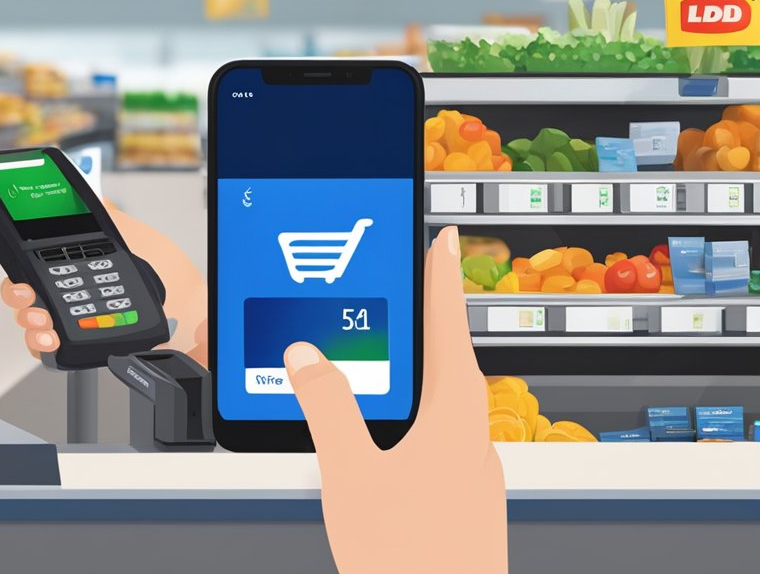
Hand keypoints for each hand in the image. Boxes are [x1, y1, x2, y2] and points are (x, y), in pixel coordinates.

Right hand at [1, 199, 208, 362]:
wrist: (183, 302)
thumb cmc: (158, 271)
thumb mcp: (127, 236)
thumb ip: (104, 214)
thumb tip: (89, 196)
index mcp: (65, 265)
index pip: (28, 268)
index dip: (18, 273)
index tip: (22, 279)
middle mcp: (60, 294)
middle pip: (20, 298)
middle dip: (17, 298)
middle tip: (31, 298)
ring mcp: (66, 320)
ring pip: (29, 324)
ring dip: (29, 323)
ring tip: (46, 322)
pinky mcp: (74, 344)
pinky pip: (44, 349)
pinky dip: (42, 346)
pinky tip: (53, 339)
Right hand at [284, 226, 506, 572]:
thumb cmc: (410, 562)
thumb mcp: (351, 475)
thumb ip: (327, 408)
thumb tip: (307, 357)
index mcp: (455, 419)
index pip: (449, 329)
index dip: (440, 279)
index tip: (440, 238)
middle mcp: (473, 443)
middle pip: (447, 366)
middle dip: (416, 331)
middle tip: (392, 297)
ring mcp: (471, 478)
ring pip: (440, 411)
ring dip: (409, 384)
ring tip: (367, 373)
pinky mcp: (462, 508)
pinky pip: (435, 448)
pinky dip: (407, 429)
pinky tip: (377, 449)